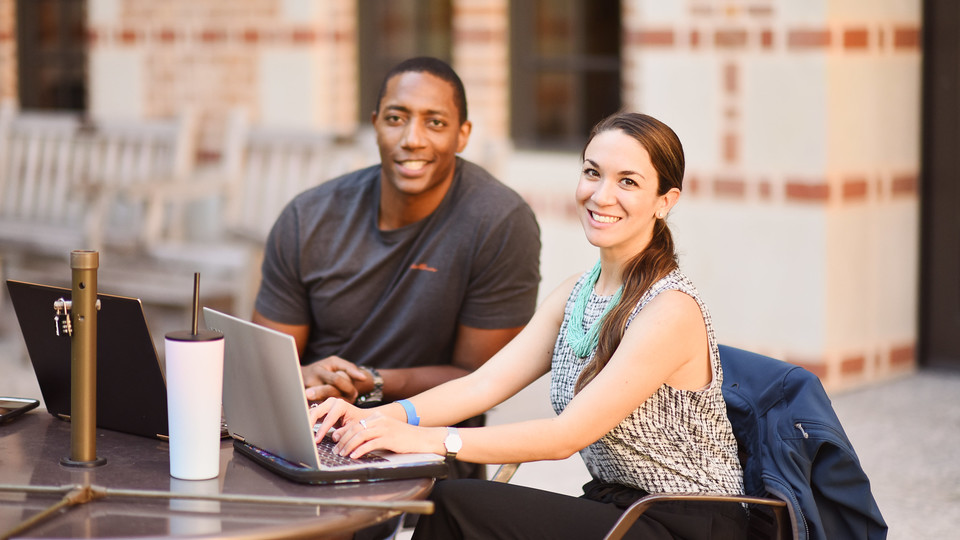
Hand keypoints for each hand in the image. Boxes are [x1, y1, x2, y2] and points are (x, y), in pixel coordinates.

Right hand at [301, 356, 370, 401]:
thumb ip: (349, 368)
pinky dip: (334, 408)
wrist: (302, 376)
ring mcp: (307, 396)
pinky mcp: (308, 406)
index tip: (355, 392)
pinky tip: (337, 405)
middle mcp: (310, 384)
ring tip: (344, 397)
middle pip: (332, 393)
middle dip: (345, 395)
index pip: (336, 380)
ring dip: (341, 401)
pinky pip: (324, 410)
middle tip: (353, 396)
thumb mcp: (335, 362)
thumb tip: (363, 378)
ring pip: (329, 403)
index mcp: (318, 371)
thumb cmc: (323, 368)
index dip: (348, 386)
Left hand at [308, 399, 442, 458]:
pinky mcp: (389, 438)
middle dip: (343, 440)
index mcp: (378, 417)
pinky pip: (370, 444)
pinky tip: (354, 456)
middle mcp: (380, 420)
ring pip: (360, 435)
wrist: (423, 439)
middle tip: (336, 450)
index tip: (336, 441)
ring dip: (348, 446)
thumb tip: (355, 442)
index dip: (343, 432)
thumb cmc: (405, 438)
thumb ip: (372, 434)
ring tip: (342, 454)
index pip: (355, 423)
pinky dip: (360, 450)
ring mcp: (385, 428)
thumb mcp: (387, 431)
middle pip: (355, 429)